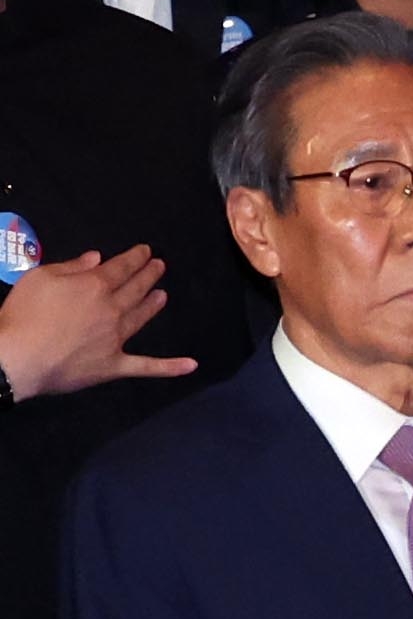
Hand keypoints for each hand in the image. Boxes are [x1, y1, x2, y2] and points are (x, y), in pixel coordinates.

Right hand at [0, 247, 194, 396]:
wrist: (16, 359)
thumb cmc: (23, 316)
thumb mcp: (39, 278)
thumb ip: (71, 267)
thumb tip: (97, 258)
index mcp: (95, 286)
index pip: (122, 267)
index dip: (136, 257)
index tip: (146, 251)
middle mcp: (112, 309)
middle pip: (136, 288)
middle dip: (149, 275)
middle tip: (160, 266)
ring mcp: (116, 338)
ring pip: (142, 317)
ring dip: (154, 305)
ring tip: (163, 296)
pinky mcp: (113, 365)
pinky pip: (146, 366)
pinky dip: (169, 367)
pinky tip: (191, 366)